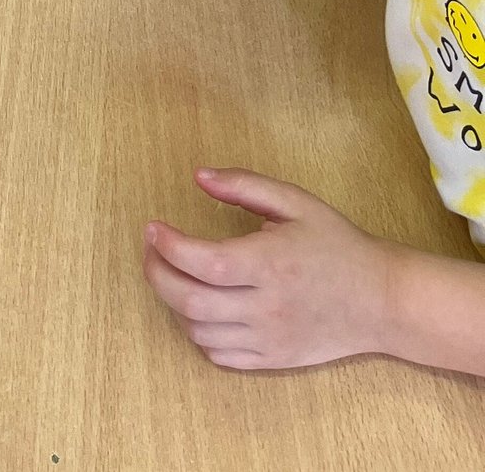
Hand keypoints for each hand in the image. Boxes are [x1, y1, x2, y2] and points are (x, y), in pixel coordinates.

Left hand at [144, 168, 395, 369]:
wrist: (382, 301)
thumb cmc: (337, 245)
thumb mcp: (295, 202)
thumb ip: (244, 185)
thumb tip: (198, 176)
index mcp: (270, 263)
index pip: (202, 262)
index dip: (167, 246)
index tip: (152, 228)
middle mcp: (266, 306)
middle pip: (190, 301)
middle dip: (156, 274)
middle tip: (152, 251)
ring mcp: (269, 338)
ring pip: (199, 331)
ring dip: (175, 303)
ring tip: (176, 275)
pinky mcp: (273, 359)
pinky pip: (220, 356)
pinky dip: (199, 333)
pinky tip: (203, 307)